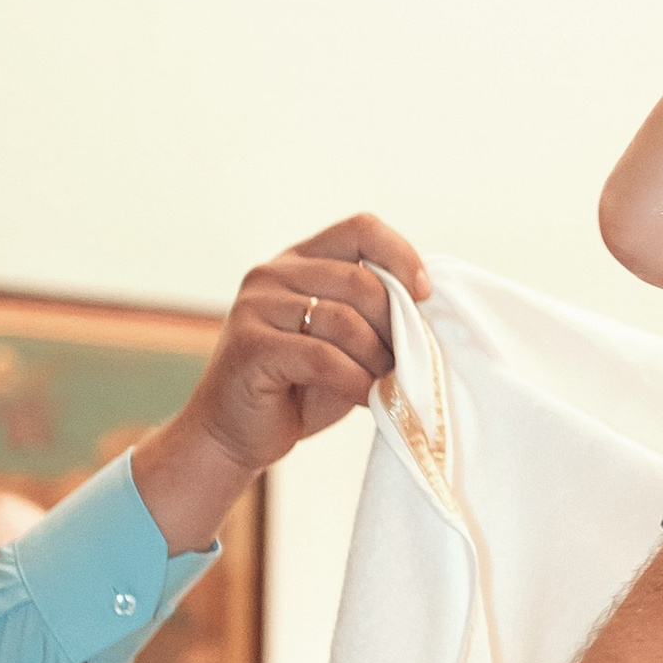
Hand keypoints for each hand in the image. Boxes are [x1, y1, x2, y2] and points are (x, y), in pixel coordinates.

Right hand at [132, 214, 431, 549]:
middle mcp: (273, 274)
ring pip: (344, 321)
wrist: (235, 434)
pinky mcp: (250, 346)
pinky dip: (355, 381)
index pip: (361, 229)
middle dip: (394, 326)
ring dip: (377, 359)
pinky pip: (322, 357)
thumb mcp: (345, 342)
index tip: (424, 296)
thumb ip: (373, 314)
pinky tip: (364, 397)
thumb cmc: (299, 387)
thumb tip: (427, 304)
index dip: (402, 256)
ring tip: (383, 382)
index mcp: (300, 261)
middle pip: (360, 281)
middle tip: (403, 361)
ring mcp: (255, 307)